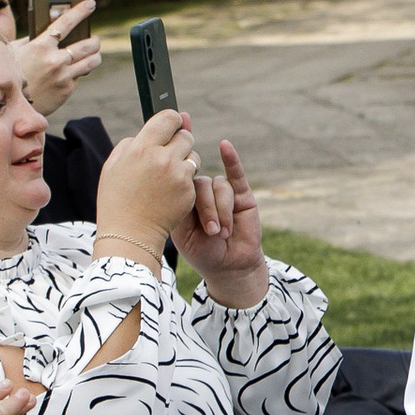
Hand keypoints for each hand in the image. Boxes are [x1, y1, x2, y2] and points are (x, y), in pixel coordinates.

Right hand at [17, 0, 101, 120]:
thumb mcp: (14, 51)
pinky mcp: (67, 89)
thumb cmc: (11, 73)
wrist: (9, 104)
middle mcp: (55, 59)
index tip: (90, 4)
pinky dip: (77, 73)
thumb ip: (31, 40)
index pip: (66, 22)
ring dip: (94, 56)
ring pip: (92, 61)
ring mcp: (63, 75)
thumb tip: (45, 30)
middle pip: (89, 44)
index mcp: (41, 45)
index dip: (81, 11)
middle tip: (94, 40)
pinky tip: (70, 73)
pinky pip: (80, 77)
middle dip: (94, 41)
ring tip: (92, 55)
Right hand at [93, 109, 197, 260]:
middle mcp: (162, 158)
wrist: (129, 234)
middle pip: (185, 136)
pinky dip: (186, 182)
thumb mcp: (113, 166)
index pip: (169, 117)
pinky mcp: (189, 191)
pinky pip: (193, 177)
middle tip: (169, 154)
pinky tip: (170, 192)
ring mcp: (178, 175)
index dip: (172, 119)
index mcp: (141, 148)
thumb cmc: (116, 200)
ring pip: (193, 156)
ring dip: (185, 162)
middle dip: (179, 142)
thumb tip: (149, 132)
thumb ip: (131, 143)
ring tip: (168, 176)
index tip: (172, 124)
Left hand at [172, 136, 269, 302]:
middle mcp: (200, 191)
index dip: (175, 172)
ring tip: (223, 233)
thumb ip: (178, 207)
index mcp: (181, 198)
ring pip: (219, 187)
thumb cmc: (203, 252)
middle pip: (199, 183)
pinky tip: (225, 146)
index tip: (172, 167)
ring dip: (222, 211)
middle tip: (211, 232)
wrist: (229, 267)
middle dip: (207, 209)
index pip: (178, 180)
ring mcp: (221, 192)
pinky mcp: (242, 194)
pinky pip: (235, 173)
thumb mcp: (182, 233)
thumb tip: (173, 180)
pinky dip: (231, 159)